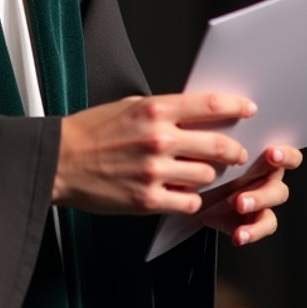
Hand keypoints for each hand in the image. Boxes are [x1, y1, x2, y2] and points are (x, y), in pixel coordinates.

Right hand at [52, 91, 256, 216]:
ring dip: (210, 176)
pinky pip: (190, 201)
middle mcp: (158, 139)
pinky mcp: (148, 199)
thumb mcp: (126, 107)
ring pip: (207, 176)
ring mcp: (154, 171)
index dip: (236, 107)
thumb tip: (193, 113)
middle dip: (234, 151)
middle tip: (236, 153)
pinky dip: (192, 198)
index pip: (209, 106)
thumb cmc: (89, 132)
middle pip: (218, 145)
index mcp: (153, 110)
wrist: (59, 161)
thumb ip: (161, 110)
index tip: (248, 110)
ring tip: (201, 174)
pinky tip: (183, 192)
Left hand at [197, 144, 303, 246]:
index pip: (287, 155)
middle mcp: (267, 179)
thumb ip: (222, 145)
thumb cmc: (204, 168)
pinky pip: (263, 227)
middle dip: (263, 191)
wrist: (192, 196)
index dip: (285, 155)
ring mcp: (263, 201)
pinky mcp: (256, 221)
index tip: (272, 154)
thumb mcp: (211, 155)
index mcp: (262, 158)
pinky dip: (252, 232)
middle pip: (279, 186)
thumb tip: (219, 131)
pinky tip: (239, 235)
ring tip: (238, 206)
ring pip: (272, 205)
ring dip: (256, 205)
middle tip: (241, 197)